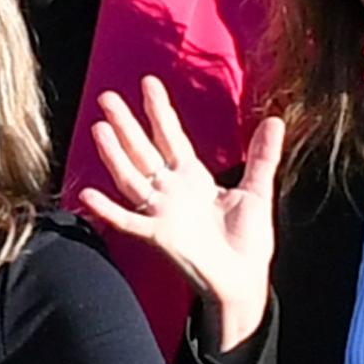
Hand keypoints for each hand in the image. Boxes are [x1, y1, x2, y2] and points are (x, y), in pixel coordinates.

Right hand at [70, 84, 282, 355]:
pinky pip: (128, 220)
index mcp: (192, 177)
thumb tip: (274, 120)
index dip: (159, 110)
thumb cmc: (247, 241)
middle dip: (126, 124)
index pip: (170, 136)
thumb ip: (262, 156)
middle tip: (107, 96)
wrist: (245, 279)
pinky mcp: (159, 236)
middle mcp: (171, 191)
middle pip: (142, 150)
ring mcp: (161, 212)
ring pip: (131, 177)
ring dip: (114, 154)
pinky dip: (108, 209)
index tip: (148, 83)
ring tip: (99, 128)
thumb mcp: (256, 190)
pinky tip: (89, 193)